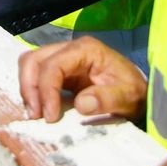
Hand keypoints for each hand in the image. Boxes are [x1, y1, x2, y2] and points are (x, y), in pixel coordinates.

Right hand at [18, 36, 145, 123]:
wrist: (138, 93)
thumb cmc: (134, 93)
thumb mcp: (128, 97)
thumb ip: (107, 99)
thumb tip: (81, 104)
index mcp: (86, 50)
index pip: (55, 64)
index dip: (47, 90)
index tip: (50, 116)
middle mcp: (71, 49)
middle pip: (35, 59)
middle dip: (30, 87)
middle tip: (36, 115)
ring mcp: (63, 58)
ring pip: (31, 65)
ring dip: (29, 89)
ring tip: (36, 114)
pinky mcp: (60, 71)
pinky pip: (37, 75)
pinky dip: (33, 91)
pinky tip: (40, 109)